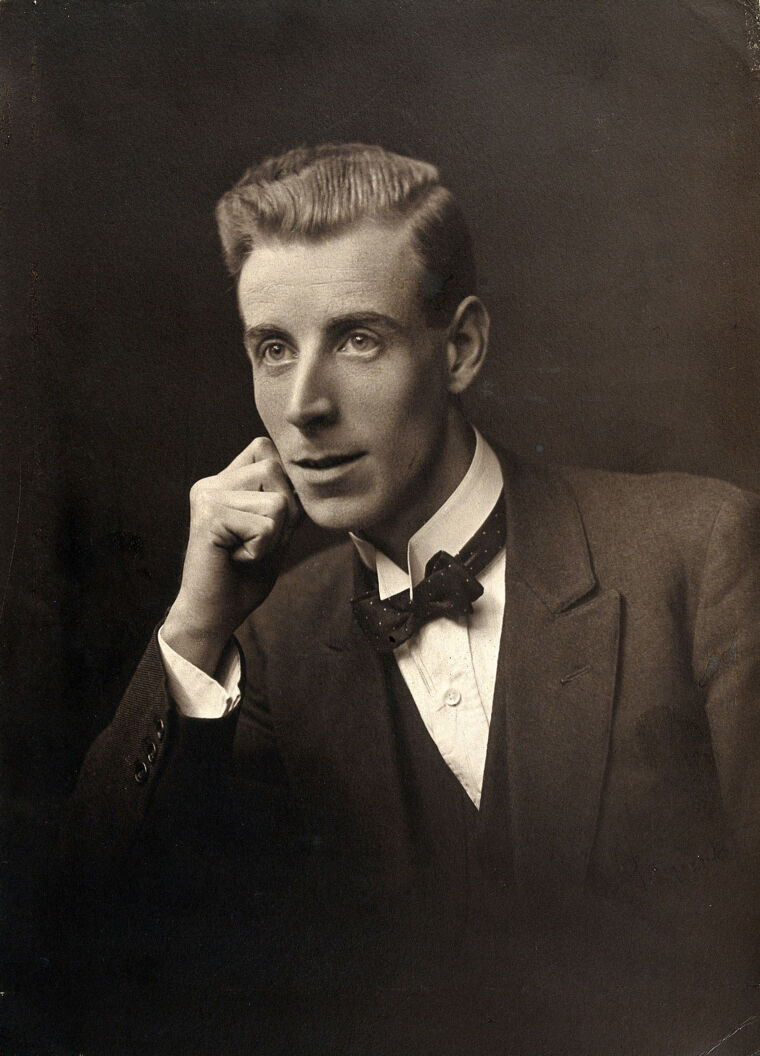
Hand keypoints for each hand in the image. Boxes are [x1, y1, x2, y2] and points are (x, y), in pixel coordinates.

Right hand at [162, 437, 299, 674]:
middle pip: (276, 470)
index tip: (265, 524)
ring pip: (277, 502)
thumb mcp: (275, 530)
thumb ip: (287, 498)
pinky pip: (265, 526)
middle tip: (256, 542)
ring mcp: (208, 497)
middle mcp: (212, 483)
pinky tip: (236, 559)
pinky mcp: (209, 516)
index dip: (283, 485)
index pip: (266, 449)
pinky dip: (261, 550)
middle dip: (283, 514)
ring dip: (273, 536)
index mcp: (224, 481)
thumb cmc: (244, 577)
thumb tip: (310, 472)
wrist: (213, 615)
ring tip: (245, 551)